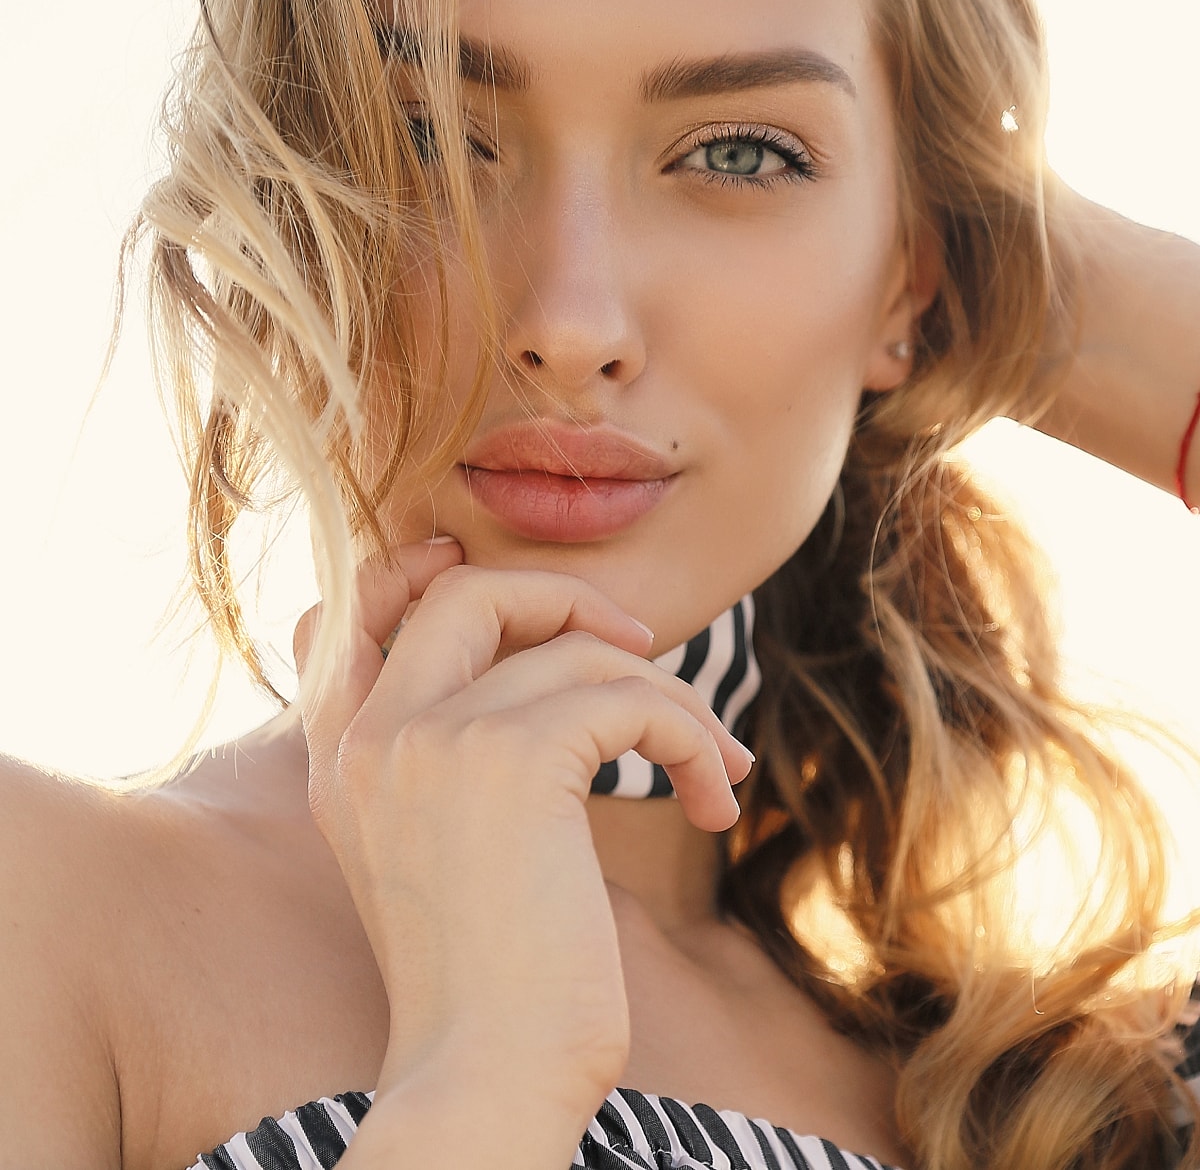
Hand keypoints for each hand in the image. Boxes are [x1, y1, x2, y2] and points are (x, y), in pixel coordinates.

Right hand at [296, 542, 752, 1127]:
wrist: (484, 1080)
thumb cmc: (486, 980)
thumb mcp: (437, 852)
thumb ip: (452, 755)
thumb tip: (552, 668)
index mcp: (342, 757)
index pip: (357, 608)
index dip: (428, 572)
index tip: (514, 586)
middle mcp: (370, 735)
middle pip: (466, 590)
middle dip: (566, 599)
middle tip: (641, 648)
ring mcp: (431, 738)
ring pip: (579, 648)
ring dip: (672, 699)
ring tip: (716, 764)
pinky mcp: (511, 760)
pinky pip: (632, 699)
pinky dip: (692, 736)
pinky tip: (715, 797)